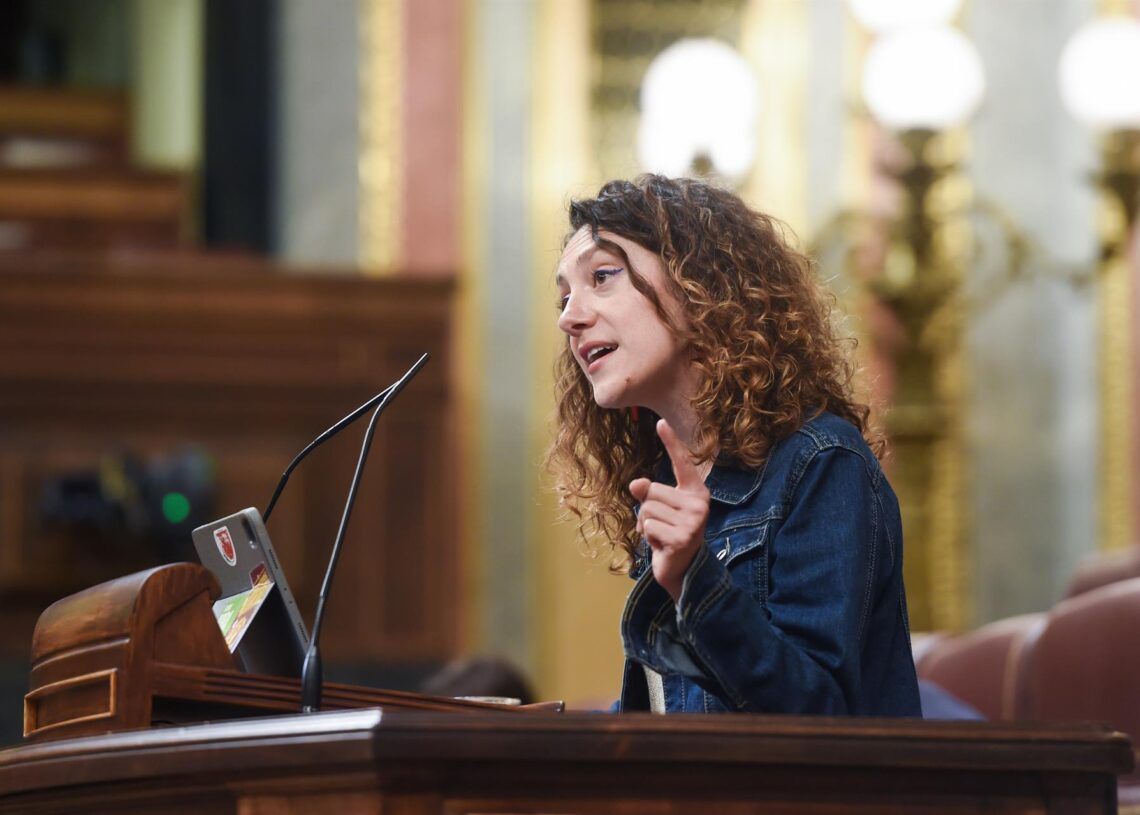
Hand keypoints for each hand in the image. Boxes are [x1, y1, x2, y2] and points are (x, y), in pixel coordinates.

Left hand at [629, 419, 710, 601]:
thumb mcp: (659, 510)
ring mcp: (693, 521)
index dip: (671, 442)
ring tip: (661, 536)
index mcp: (696, 492)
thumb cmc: (669, 535)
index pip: (681, 463)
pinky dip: (647, 539)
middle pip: (651, 490)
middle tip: (661, 527)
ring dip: (646, 526)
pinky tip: (661, 547)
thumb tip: (636, 484)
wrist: (683, 572)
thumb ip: (649, 493)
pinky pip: (647, 527)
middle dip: (646, 510)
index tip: (660, 422)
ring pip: (646, 509)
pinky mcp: (682, 538)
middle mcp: (699, 504)